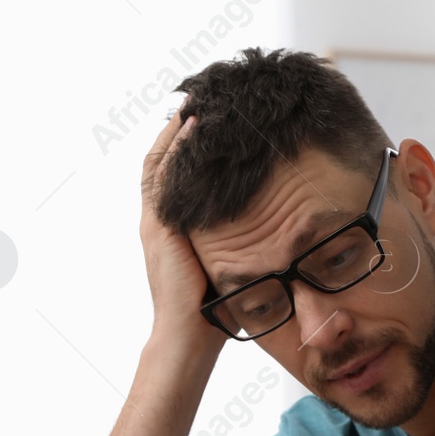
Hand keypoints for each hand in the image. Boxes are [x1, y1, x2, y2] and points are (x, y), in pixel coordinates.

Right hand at [139, 105, 225, 352]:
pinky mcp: (160, 227)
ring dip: (176, 129)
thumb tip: (278, 222)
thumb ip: (241, 239)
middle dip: (178, 127)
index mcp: (173, 225)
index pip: (177, 173)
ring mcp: (156, 220)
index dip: (187, 144)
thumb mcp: (230, 262)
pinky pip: (164, 177)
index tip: (207, 119)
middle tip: (197, 98)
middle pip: (164, 158)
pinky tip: (193, 126)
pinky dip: (176, 148)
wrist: (191, 337)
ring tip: (195, 101)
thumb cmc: (217, 308)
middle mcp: (160, 218)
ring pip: (160, 161)